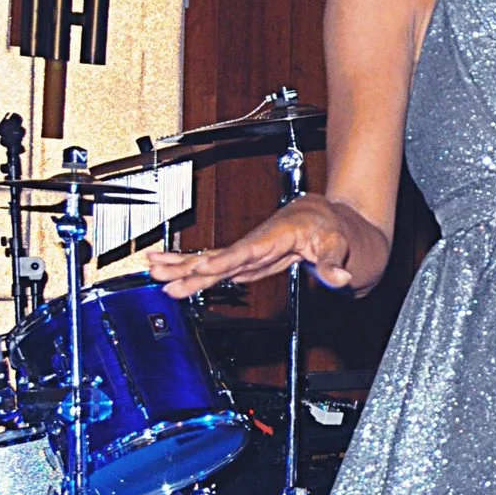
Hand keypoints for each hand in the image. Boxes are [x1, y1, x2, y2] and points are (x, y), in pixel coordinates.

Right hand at [146, 195, 358, 297]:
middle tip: (159, 272)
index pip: (246, 252)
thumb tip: (342, 278)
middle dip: (189, 264)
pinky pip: (217, 265)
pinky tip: (174, 274)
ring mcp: (248, 252)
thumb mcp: (337, 245)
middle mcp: (256, 243)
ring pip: (212, 260)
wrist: (324, 215)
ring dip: (182, 266)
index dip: (224, 261)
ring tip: (153, 271)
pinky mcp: (246, 259)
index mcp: (275, 237)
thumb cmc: (329, 227)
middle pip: (219, 256)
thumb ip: (334, 264)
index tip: (202, 268)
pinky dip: (193, 269)